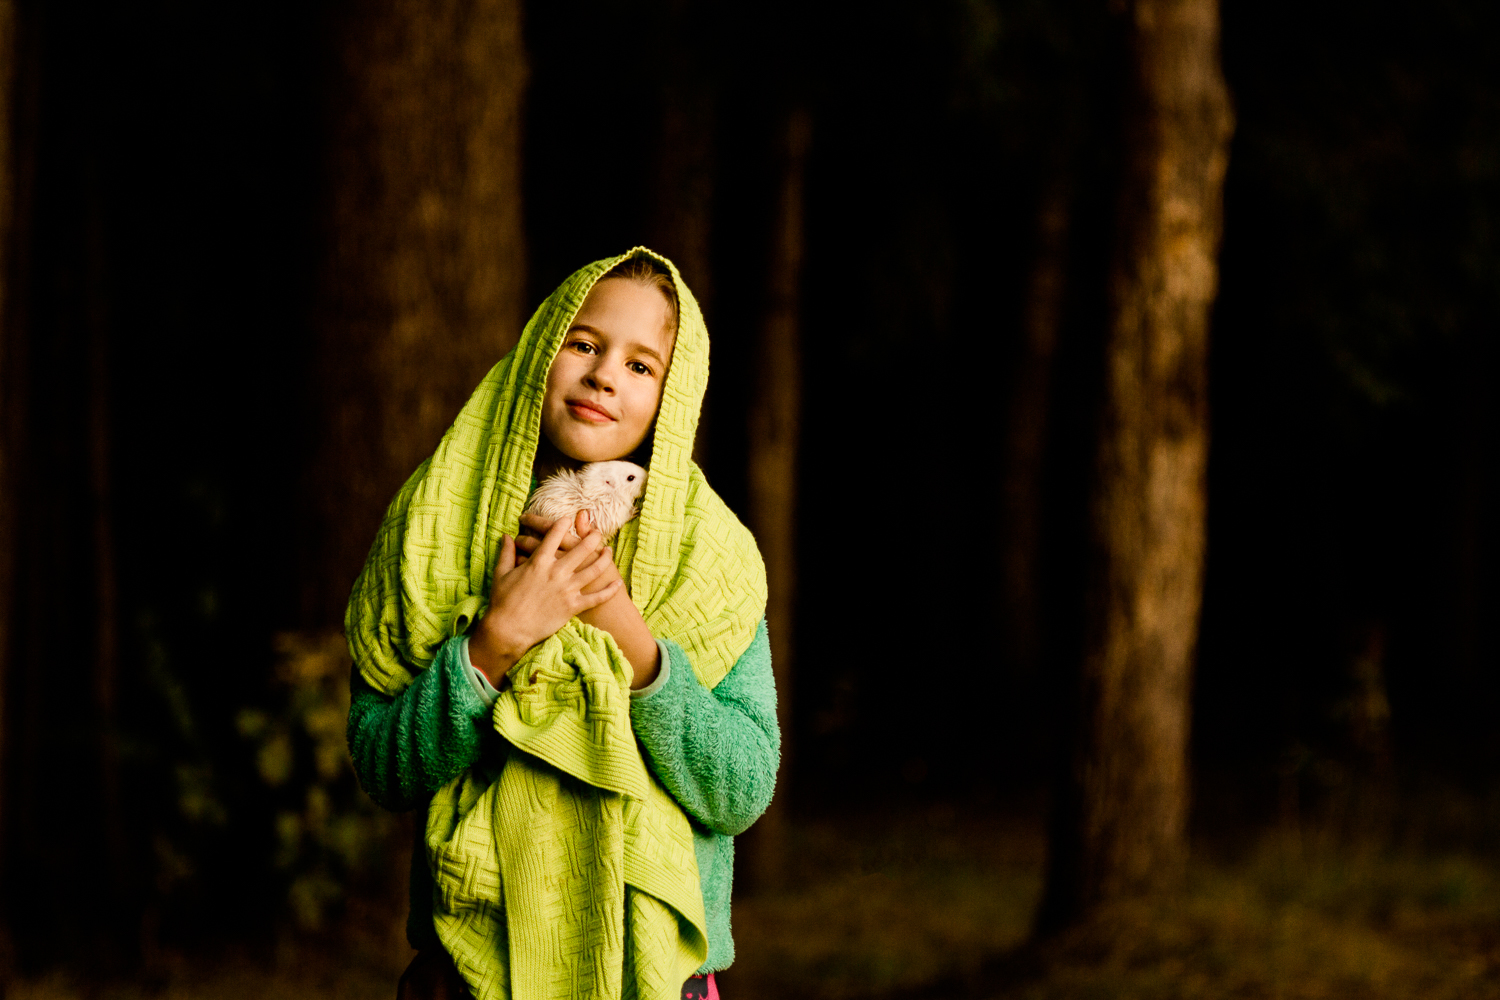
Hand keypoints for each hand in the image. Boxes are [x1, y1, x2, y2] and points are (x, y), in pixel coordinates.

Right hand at [515, 510, 657, 688]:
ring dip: (604, 558)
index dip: (562, 524)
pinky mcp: (573, 607)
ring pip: (593, 569)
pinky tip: (618, 584)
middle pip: (581, 549)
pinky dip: (609, 591)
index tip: (568, 519)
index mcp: (539, 562)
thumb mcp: (501, 574)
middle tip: (598, 532)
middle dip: (592, 537)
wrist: (509, 630)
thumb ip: (506, 553)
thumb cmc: (502, 602)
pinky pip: (596, 598)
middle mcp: (556, 573)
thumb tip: (506, 536)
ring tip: (609, 550)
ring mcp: (567, 589)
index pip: (554, 536)